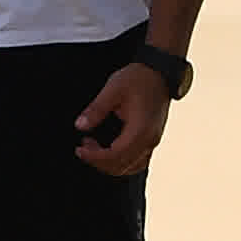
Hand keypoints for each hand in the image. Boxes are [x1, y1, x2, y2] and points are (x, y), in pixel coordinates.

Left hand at [74, 59, 171, 177]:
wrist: (160, 73)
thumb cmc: (140, 78)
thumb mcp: (113, 89)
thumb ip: (96, 109)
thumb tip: (80, 126)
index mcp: (140, 130)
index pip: (115, 156)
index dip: (95, 157)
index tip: (80, 150)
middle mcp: (149, 140)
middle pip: (122, 166)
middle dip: (99, 161)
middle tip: (83, 146)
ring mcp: (152, 141)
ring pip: (130, 167)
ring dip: (109, 163)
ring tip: (94, 147)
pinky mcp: (151, 139)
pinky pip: (137, 161)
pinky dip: (120, 161)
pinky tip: (109, 150)